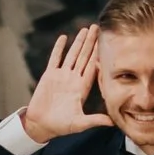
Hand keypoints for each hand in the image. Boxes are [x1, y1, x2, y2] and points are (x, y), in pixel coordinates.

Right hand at [19, 28, 114, 142]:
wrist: (41, 125)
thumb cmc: (61, 126)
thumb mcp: (80, 123)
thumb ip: (95, 120)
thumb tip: (112, 123)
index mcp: (82, 88)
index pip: (93, 67)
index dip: (99, 55)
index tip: (106, 43)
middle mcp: (74, 79)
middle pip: (84, 57)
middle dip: (91, 43)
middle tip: (98, 28)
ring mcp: (62, 76)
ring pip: (72, 55)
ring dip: (78, 42)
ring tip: (85, 29)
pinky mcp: (49, 75)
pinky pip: (55, 59)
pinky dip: (59, 48)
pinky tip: (64, 38)